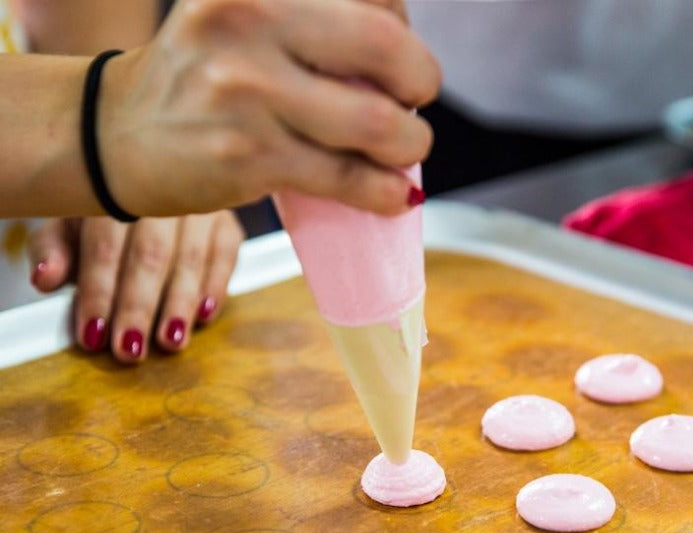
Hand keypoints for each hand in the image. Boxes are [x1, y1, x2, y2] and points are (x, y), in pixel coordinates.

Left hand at [29, 210, 242, 362]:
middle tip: (130, 349)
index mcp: (112, 186)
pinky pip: (226, 256)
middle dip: (139, 306)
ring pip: (191, 258)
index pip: (105, 244)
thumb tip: (45, 278)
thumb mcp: (68, 225)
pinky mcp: (227, 223)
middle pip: (151, 254)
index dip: (99, 292)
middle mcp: (161, 189)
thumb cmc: (103, 218)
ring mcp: (199, 203)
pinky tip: (204, 316)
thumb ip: (54, 250)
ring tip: (170, 341)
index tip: (93, 333)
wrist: (150, 189)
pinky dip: (215, 287)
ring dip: (179, 305)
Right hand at [99, 0, 440, 217]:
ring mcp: (247, 92)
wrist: (117, 134)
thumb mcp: (240, 22)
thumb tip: (402, 63)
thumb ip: (310, 28)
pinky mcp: (248, 158)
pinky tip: (393, 197)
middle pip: (385, 46)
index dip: (403, 30)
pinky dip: (382, 190)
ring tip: (406, 152)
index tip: (398, 64)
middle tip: (416, 104)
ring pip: (374, 121)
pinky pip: (343, 176)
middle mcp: (248, 20)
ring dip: (410, 144)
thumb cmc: (195, 79)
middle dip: (421, 81)